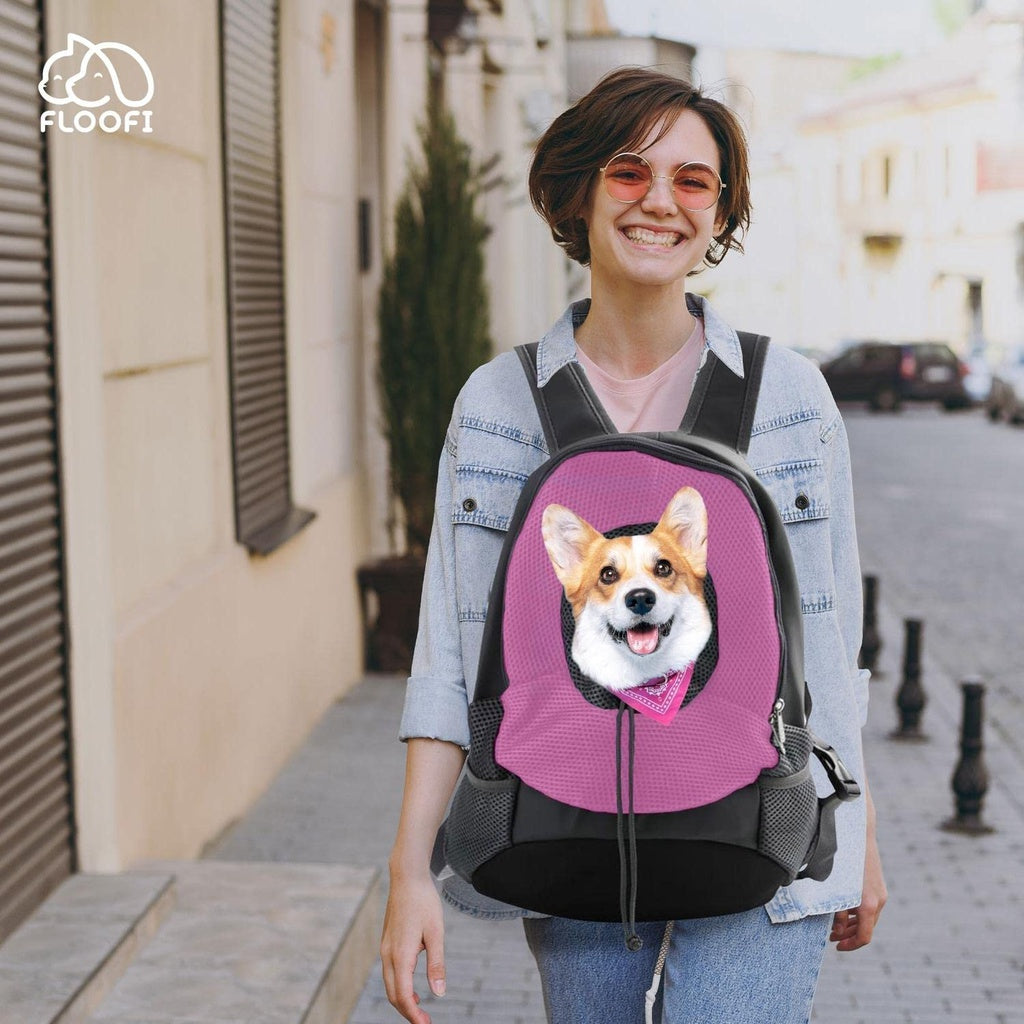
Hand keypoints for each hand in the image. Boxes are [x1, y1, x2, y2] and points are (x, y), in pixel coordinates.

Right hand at [381, 871, 446, 1022]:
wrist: (407, 877)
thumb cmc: (424, 902)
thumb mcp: (436, 932)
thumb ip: (437, 964)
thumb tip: (439, 993)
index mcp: (401, 954)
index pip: (403, 996)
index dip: (414, 1015)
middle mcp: (388, 954)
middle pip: (394, 994)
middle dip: (408, 1012)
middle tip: (425, 1022)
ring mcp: (385, 948)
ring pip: (390, 984)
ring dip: (403, 1001)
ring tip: (420, 1011)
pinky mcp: (387, 943)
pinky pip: (390, 973)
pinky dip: (399, 987)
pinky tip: (413, 990)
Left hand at [830, 825, 886, 950]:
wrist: (857, 832)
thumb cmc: (841, 859)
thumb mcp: (835, 888)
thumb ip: (836, 911)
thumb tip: (837, 929)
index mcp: (868, 904)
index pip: (864, 937)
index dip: (850, 945)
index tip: (836, 946)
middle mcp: (878, 901)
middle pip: (866, 928)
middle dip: (849, 935)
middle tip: (831, 935)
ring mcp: (880, 893)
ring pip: (869, 918)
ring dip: (853, 924)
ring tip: (835, 925)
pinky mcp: (878, 885)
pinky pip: (870, 906)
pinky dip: (858, 912)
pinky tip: (844, 908)